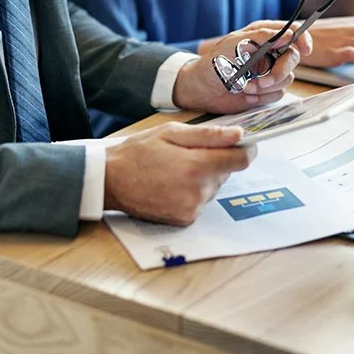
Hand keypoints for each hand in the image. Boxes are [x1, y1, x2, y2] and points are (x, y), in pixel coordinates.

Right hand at [104, 124, 254, 224]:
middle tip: (186, 153)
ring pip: (213, 187)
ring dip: (202, 177)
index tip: (241, 142)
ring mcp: (192, 208)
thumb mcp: (171, 133)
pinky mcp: (185, 219)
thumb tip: (238, 135)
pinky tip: (171, 184)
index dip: (245, 149)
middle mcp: (198, 192)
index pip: (241, 160)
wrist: (109, 181)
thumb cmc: (137, 153)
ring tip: (174, 169)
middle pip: (225, 173)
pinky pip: (200, 200)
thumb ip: (209, 135)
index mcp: (197, 167)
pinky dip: (192, 191)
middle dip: (214, 161)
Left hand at [172, 20, 312, 113]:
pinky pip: (277, 94)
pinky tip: (246, 95)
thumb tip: (288, 35)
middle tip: (263, 81)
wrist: (200, 89)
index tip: (305, 50)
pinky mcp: (266, 90)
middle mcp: (269, 52)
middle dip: (280, 72)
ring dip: (266, 87)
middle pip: (293, 58)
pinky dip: (262, 97)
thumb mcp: (234, 44)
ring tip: (245, 87)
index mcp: (263, 35)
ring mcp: (268, 72)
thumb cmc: (213, 63)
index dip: (302, 39)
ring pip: (286, 79)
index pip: (292, 32)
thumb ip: (262, 37)